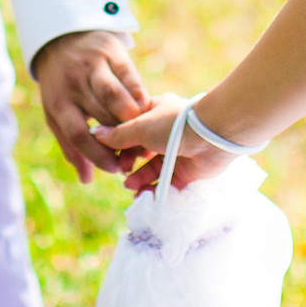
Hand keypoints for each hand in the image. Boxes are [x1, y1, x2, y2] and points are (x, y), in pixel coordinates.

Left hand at [29, 29, 151, 183]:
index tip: (115, 169)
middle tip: (135, 155)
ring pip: (115, 96)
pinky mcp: (111, 50)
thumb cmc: (60, 86)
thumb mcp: (56, 113)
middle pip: (101, 117)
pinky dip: (139, 93)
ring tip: (143, 133)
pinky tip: (145, 108)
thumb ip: (71, 146)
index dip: (97, 155)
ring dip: (132, 118)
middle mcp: (74, 83)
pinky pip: (128, 74)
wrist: (60, 39)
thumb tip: (87, 180)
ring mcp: (92, 65)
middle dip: (122, 140)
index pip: (77, 135)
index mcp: (58, 102)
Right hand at [91, 93, 239, 193]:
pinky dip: (154, 189)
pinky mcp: (186, 171)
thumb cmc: (173, 125)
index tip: (109, 153)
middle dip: (128, 163)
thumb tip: (95, 134)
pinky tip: (143, 194)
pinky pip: (166, 182)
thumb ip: (118, 135)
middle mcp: (164, 132)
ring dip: (139, 177)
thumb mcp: (140, 127)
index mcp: (154, 112)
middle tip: (121, 171)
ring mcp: (176, 151)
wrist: (211, 137)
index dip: (118, 142)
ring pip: (152, 168)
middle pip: (140, 150)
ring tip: (130, 186)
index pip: (130, 128)